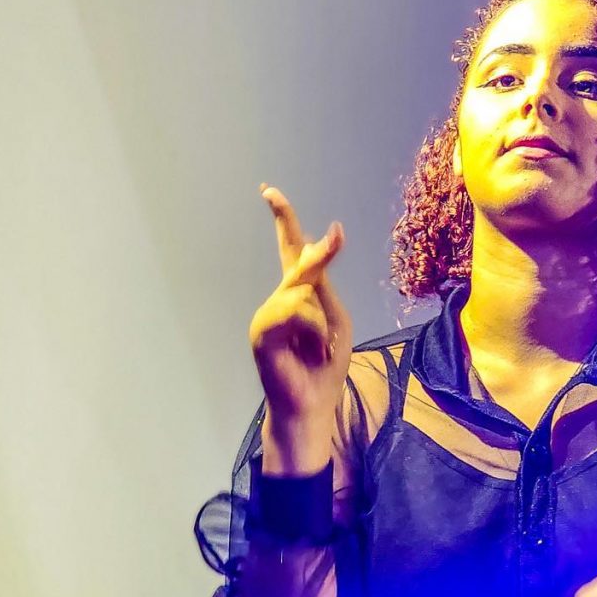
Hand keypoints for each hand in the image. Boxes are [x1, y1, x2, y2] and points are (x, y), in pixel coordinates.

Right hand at [250, 184, 352, 471]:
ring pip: (303, 295)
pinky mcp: (260, 331)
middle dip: (319, 258)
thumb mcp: (336, 319)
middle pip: (300, 265)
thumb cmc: (326, 367)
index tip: (269, 192)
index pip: (290, 251)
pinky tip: (309, 353)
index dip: (282, 220)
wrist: (312, 405)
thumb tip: (315, 243)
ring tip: (319, 350)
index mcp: (297, 296)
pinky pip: (296, 313)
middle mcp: (278, 300)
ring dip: (322, 326)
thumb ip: (324, 284)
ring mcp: (266, 315)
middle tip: (334, 248)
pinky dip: (313, 333)